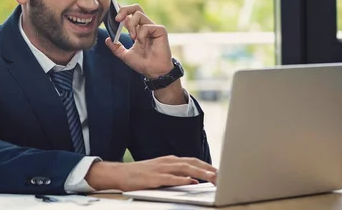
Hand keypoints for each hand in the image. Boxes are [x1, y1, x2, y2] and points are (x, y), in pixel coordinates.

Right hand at [85, 156, 216, 190]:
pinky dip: (182, 178)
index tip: (221, 172)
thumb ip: (175, 174)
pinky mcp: (153, 177)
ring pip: (184, 168)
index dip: (207, 165)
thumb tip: (193, 179)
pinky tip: (191, 181)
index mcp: (169, 160)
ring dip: (200, 172)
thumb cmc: (139, 175)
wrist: (118, 174)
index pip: (193, 161)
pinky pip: (170, 178)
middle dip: (208, 169)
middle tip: (223, 175)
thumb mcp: (160, 172)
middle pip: (192, 162)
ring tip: (213, 177)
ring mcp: (160, 169)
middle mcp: (167, 162)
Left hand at [105, 4, 172, 78]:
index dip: (121, 10)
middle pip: (135, 8)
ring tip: (132, 37)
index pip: (129, 14)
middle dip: (124, 10)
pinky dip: (141, 35)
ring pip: (138, 14)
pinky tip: (143, 44)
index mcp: (137, 29)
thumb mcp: (125, 55)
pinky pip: (146, 26)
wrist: (153, 71)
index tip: (112, 13)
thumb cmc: (142, 63)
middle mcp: (145, 26)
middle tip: (117, 19)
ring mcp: (153, 27)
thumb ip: (116, 47)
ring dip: (131, 25)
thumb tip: (107, 39)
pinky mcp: (160, 30)